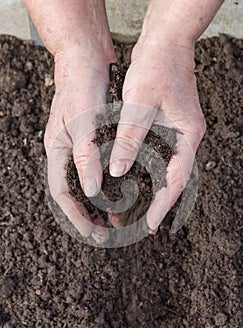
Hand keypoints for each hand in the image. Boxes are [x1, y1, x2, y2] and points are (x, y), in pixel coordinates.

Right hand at [45, 46, 114, 242]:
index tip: (93, 233)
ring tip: (116, 220)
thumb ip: (87, 155)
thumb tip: (92, 190)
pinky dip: (109, 184)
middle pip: (74, 193)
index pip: (62, 193)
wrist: (87, 57)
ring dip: (100, 203)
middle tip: (106, 233)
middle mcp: (67, 151)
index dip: (77, 215)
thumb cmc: (82, 85)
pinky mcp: (93, 139)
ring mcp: (79, 145)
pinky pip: (98, 169)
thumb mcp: (84, 121)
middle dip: (88, 214)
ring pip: (86, 183)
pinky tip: (122, 191)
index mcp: (58, 149)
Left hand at [109, 38, 205, 231]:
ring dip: (151, 188)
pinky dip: (147, 170)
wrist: (164, 42)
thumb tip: (117, 170)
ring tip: (135, 207)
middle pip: (174, 178)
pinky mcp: (166, 125)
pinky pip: (158, 155)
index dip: (164, 204)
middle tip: (140, 222)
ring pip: (166, 168)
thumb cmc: (156, 67)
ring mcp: (176, 131)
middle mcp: (185, 137)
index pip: (178, 179)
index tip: (152, 224)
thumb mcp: (139, 105)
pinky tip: (133, 179)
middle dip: (158, 201)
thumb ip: (129, 139)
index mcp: (187, 135)